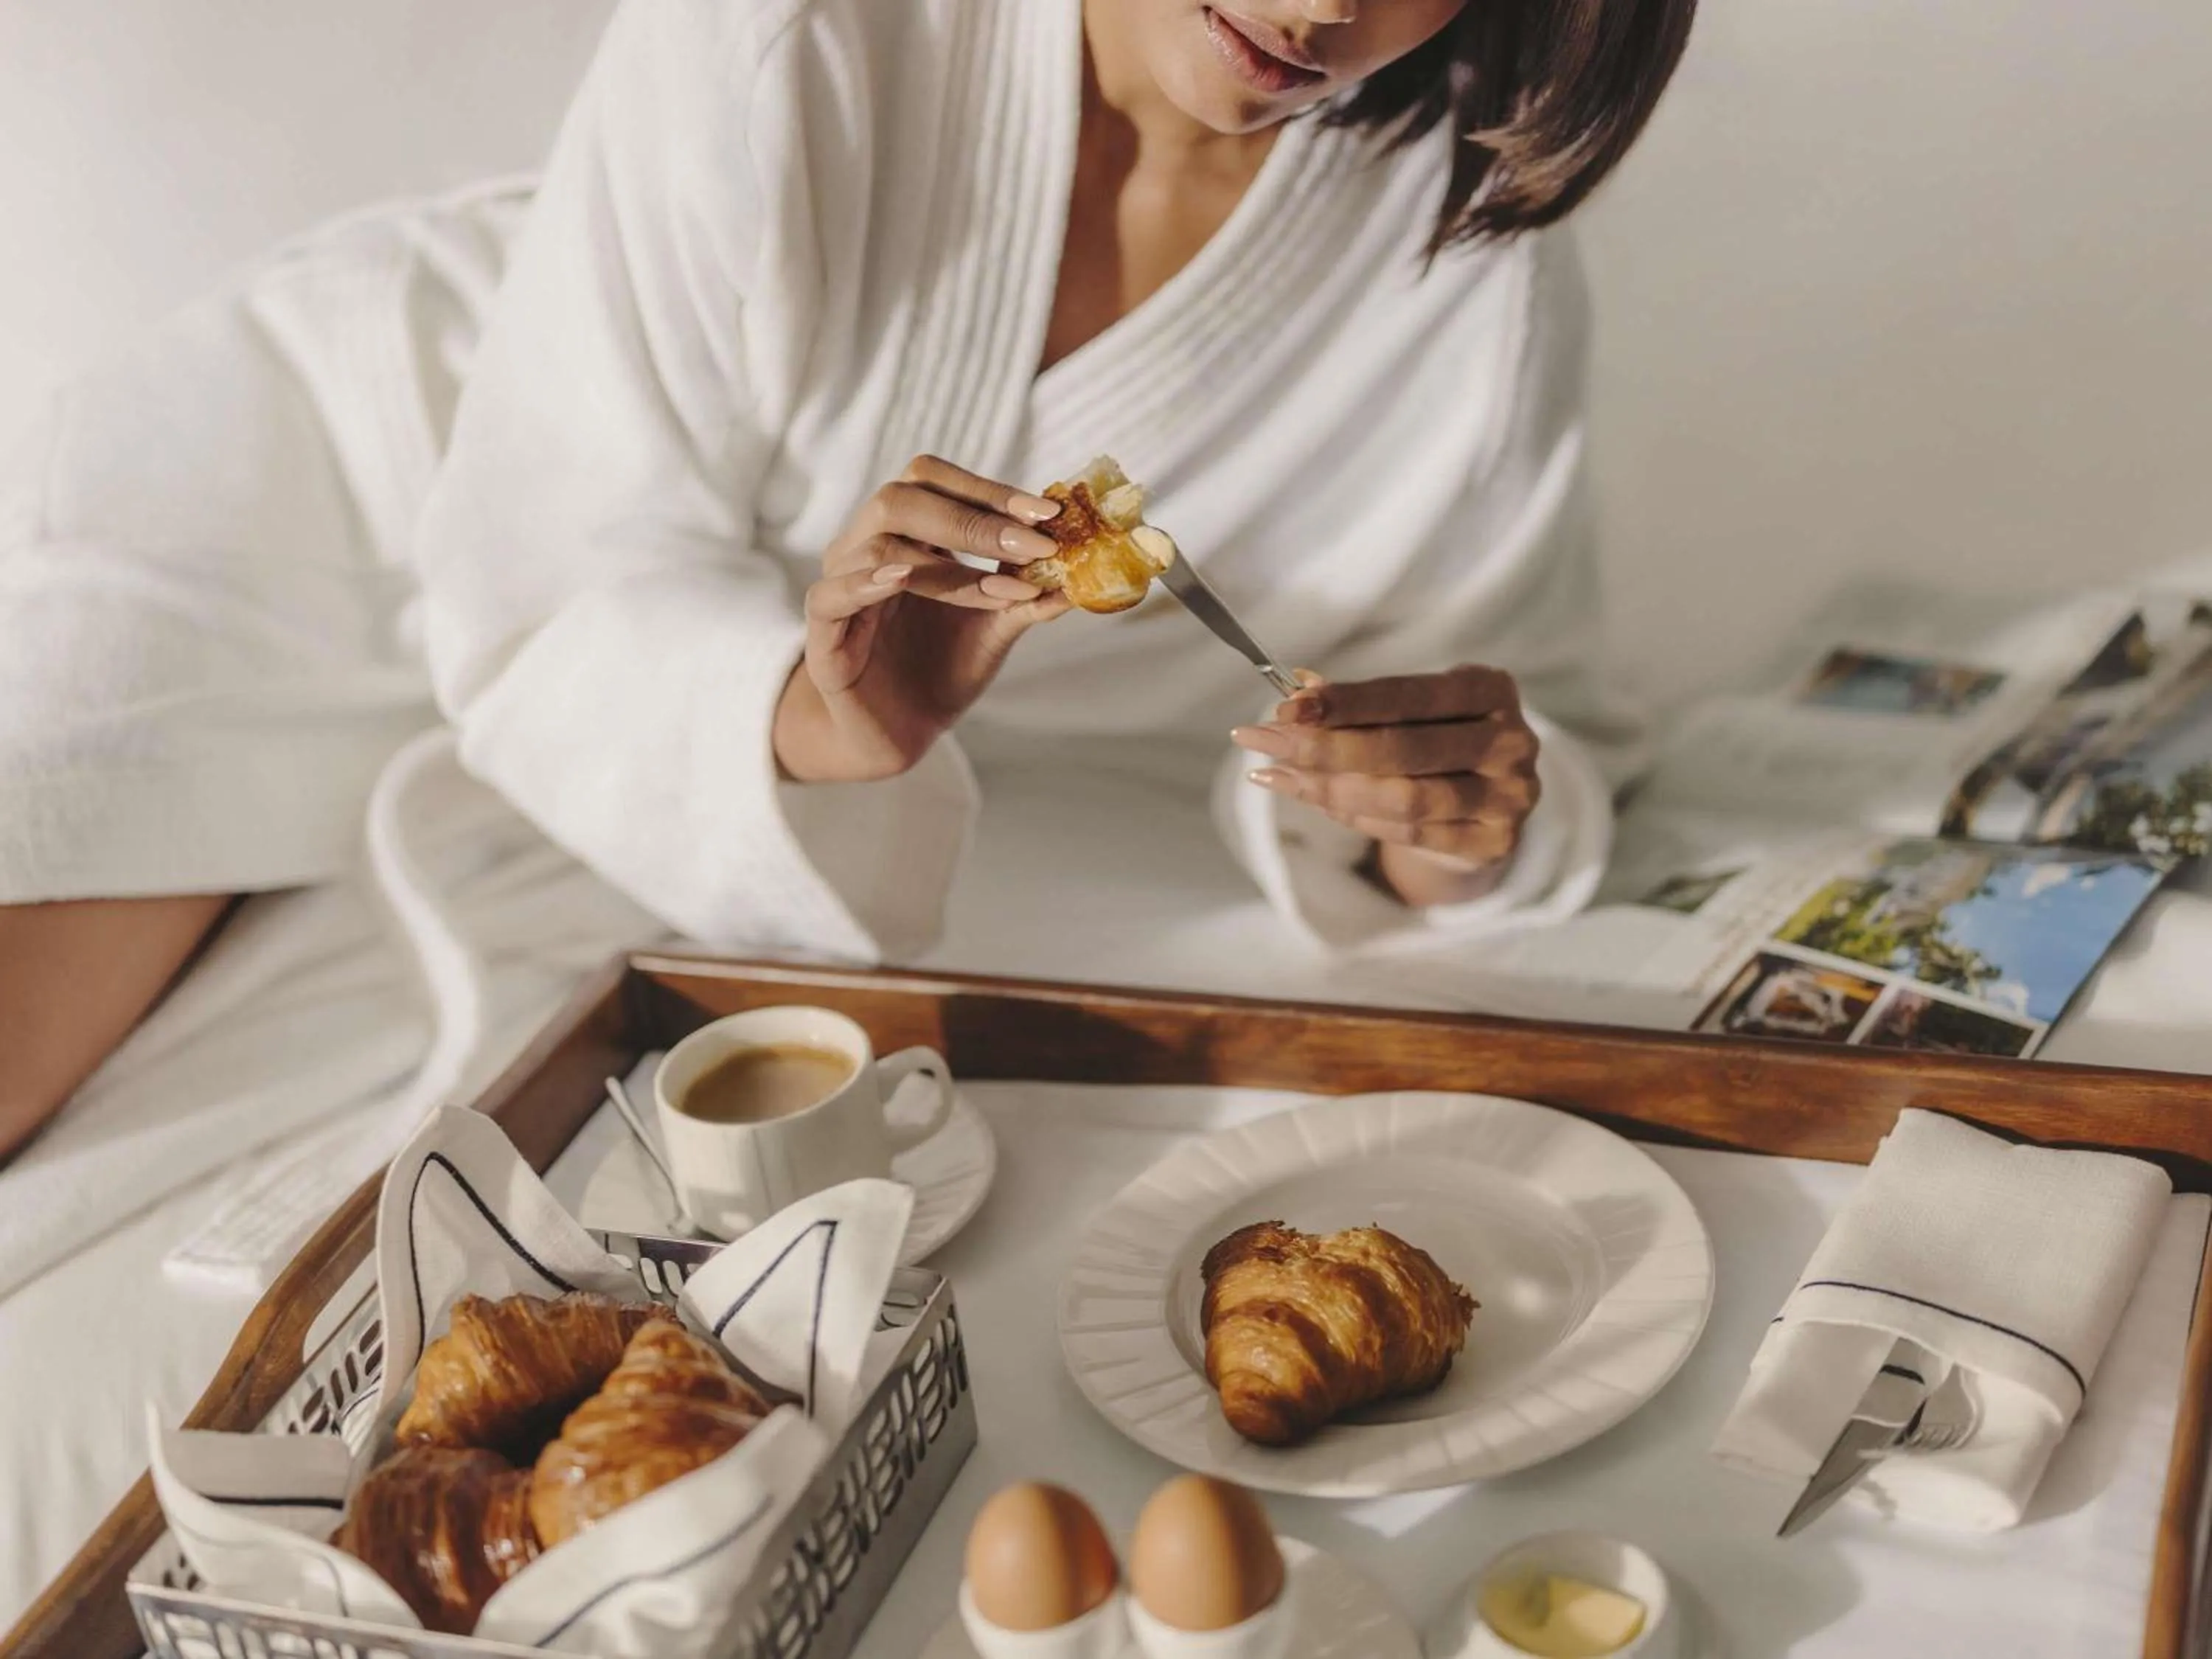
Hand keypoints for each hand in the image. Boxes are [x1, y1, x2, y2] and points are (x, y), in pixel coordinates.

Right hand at [773, 456, 1071, 782]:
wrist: (903, 732)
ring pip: (877, 546)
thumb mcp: (994, 626)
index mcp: (906, 534)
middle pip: (901, 498)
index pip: (934, 481)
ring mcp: (841, 587)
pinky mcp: (823, 636)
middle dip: (974, 517)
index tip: (1049, 512)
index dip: (990, 490)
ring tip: (998, 591)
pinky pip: (829, 596)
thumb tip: (1081, 572)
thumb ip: (1026, 593)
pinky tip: (901, 578)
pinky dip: (864, 584)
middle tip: (1035, 542)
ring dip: (946, 567)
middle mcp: (866, 548)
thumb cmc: (943, 668)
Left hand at [1231, 666, 1541, 907]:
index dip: (1345, 702)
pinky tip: (1313, 799)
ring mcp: (1508, 797)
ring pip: (1403, 798)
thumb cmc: (1437, 739)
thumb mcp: (1410, 709)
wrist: (1489, 803)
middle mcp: (1510, 742)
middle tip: (1264, 741)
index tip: (1288, 706)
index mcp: (1491, 690)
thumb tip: (1298, 688)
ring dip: (1330, 787)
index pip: (1408, 695)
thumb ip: (1359, 702)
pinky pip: (1408, 834)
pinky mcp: (1493, 843)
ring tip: (1277, 773)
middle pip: (1403, 750)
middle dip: (1324, 746)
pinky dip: (1354, 817)